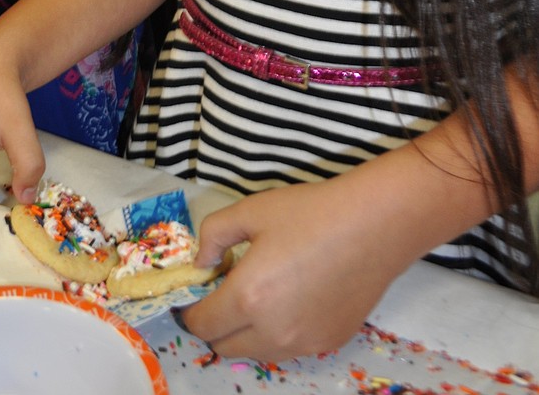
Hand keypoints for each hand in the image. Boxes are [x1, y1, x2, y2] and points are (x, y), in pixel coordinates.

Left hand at [181, 170, 406, 361]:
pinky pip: (289, 348)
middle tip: (223, 293)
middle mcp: (274, 332)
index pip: (202, 325)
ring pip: (256, 352)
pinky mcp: (329, 342)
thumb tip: (202, 263)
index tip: (194, 294)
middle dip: (215, 324)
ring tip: (259, 294)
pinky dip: (278, 332)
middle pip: (224, 347)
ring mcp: (304, 343)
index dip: (190, 311)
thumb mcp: (251, 210)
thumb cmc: (309, 213)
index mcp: (248, 298)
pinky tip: (292, 298)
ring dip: (245, 332)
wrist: (373, 225)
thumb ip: (213, 235)